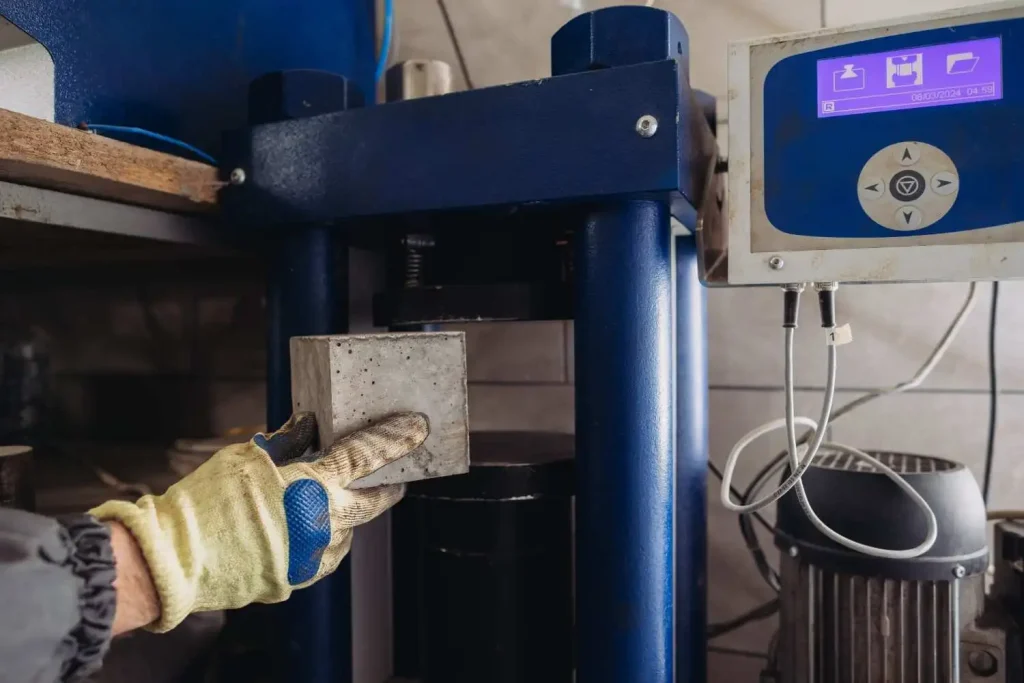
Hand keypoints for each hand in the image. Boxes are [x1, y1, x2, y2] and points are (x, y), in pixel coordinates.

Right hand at [90, 412, 426, 631]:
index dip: (394, 439)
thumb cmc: (209, 500)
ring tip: (321, 499)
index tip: (416, 429)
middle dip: (386, 485)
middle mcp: (326, 524)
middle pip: (374, 501)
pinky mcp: (301, 578)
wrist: (176, 558)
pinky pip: (324, 552)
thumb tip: (311, 425)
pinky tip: (301, 527)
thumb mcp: (249, 457)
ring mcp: (316, 556)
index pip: (367, 456)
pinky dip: (321, 536)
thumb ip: (288, 441)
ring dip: (343, 513)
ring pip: (347, 529)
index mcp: (316, 486)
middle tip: (392, 474)